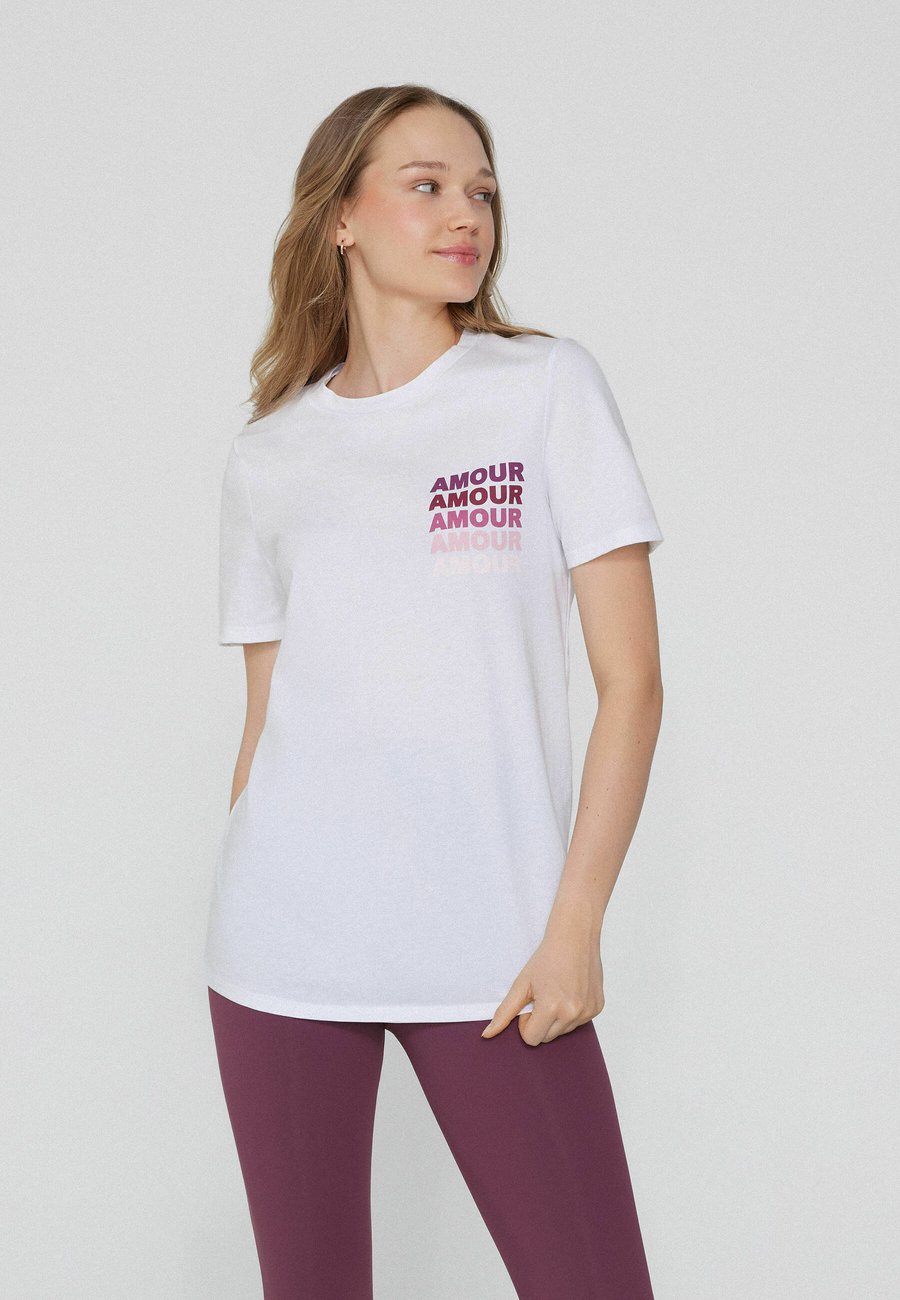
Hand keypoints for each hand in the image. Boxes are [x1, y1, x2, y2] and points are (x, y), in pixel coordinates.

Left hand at [480, 926, 604, 1044]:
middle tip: (543, 996)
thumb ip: (504, 1012)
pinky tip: (571, 991)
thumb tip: (488, 1034)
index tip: (530, 1004)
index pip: (531, 1039)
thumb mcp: (521, 984)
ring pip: (563, 1032)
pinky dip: (572, 1012)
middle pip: (547, 1038)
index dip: (526, 1023)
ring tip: (558, 992)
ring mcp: (587, 1012)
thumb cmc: (547, 958)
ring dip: (557, 1018)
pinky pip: (579, 1022)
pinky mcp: (597, 1008)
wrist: (575, 937)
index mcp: (551, 1007)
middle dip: (541, 1022)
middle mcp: (572, 1013)